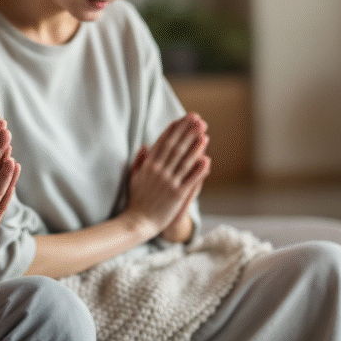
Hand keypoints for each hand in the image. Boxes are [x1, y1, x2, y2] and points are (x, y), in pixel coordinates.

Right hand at [122, 113, 210, 236]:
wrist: (138, 221)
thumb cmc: (136, 199)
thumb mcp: (134, 176)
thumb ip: (140, 160)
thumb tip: (146, 145)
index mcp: (148, 165)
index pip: (162, 143)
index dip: (173, 130)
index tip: (181, 119)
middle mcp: (159, 171)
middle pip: (175, 147)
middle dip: (186, 132)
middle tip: (196, 120)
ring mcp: (168, 182)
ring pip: (184, 161)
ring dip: (195, 146)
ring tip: (204, 134)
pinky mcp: (177, 194)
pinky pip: (190, 179)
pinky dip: (199, 169)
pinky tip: (207, 160)